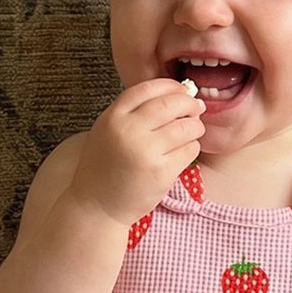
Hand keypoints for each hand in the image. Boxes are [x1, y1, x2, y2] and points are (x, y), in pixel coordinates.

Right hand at [69, 78, 204, 227]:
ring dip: (194, 127)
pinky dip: (191, 148)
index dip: (171, 87)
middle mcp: (129, 130)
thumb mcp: (107, 131)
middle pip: (171, 104)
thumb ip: (132, 113)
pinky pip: (189, 150)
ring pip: (186, 127)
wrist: (96, 206)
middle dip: (189, 104)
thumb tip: (176, 96)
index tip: (182, 91)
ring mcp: (146, 151)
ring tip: (191, 132)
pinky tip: (183, 152)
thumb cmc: (104, 169)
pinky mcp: (161, 172)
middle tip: (196, 110)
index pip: (149, 88)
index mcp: (113, 117)